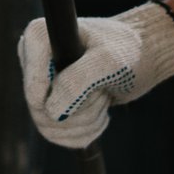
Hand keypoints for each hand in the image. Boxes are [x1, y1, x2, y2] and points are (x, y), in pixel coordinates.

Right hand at [16, 1, 173, 147]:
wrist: (140, 56)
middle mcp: (32, 60)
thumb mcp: (108, 61)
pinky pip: (57, 136)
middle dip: (80, 111)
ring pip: (49, 128)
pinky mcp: (51, 103)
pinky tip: (100, 115)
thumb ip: (77, 82)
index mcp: (38, 38)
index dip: (61, 101)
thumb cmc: (127, 50)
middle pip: (41, 112)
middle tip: (103, 93)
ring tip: (104, 100)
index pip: (33, 89)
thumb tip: (51, 112)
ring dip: (85, 123)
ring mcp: (41, 84)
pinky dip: (83, 133)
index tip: (92, 89)